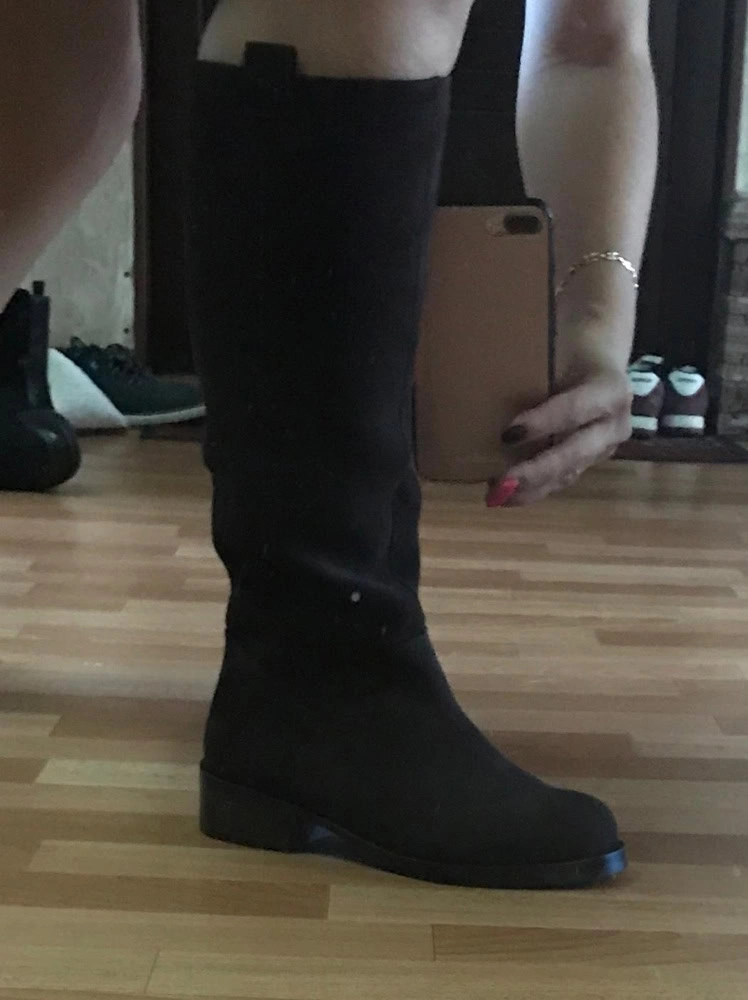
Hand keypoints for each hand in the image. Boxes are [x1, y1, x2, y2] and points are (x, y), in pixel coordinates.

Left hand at [486, 336, 632, 508]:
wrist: (597, 355)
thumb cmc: (569, 343)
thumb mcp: (557, 340)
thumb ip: (532, 345)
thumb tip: (486, 338)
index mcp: (610, 388)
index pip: (577, 409)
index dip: (545, 422)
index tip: (508, 433)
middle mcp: (614, 423)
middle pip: (575, 452)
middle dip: (537, 471)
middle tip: (501, 482)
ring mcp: (604, 447)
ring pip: (568, 473)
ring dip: (531, 488)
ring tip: (496, 496)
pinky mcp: (589, 462)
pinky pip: (561, 480)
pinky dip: (532, 490)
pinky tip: (504, 496)